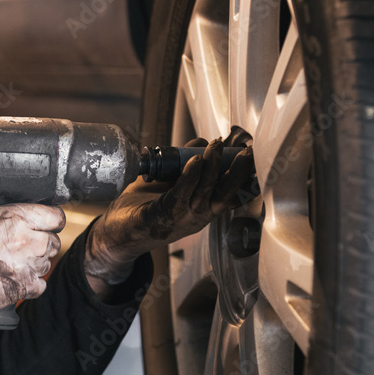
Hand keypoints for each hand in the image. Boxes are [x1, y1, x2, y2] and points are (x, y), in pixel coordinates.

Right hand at [0, 203, 64, 311]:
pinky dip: (31, 284)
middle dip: (43, 243)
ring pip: (47, 263)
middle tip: (25, 246)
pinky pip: (41, 285)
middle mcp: (29, 239)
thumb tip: (6, 201)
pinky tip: (16, 278)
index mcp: (19, 216)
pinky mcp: (24, 286)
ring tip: (14, 262)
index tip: (43, 224)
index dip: (50, 221)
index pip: (56, 216)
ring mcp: (28, 264)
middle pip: (54, 241)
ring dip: (36, 263)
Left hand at [84, 137, 255, 286]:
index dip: (246, 178)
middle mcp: (198, 216)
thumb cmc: (145, 206)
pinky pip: (180, 194)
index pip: (233, 195)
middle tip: (248, 153)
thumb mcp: (171, 181)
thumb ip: (186, 162)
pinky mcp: (163, 216)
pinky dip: (189, 177)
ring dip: (212, 168)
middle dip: (239, 173)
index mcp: (204, 209)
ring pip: (205, 192)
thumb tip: (201, 142)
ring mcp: (182, 219)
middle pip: (226, 194)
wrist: (116, 233)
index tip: (257, 160)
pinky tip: (195, 161)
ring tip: (217, 147)